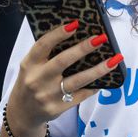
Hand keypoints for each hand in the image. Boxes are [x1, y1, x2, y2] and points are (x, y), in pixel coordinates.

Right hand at [6, 21, 122, 136]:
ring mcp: (47, 95)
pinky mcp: (57, 108)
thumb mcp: (31, 66)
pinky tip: (106, 79)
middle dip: (83, 48)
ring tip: (114, 59)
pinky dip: (94, 86)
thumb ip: (47, 54)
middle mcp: (37, 79)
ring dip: (98, 69)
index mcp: (29, 64)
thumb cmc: (32, 81)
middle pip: (63, 61)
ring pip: (78, 80)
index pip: (43, 45)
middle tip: (101, 38)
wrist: (23, 112)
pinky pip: (81, 95)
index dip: (59, 33)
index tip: (76, 24)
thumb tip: (77, 36)